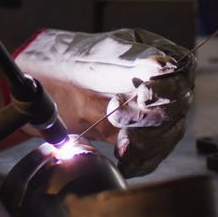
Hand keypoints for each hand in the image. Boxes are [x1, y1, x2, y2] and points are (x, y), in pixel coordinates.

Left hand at [14, 28, 194, 176]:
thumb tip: (165, 63)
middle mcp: (154, 83)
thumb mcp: (95, 55)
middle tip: (118, 117)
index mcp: (151, 53)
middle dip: (150, 119)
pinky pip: (149, 155)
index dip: (168, 88)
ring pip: (166, 135)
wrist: (37, 86)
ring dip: (147, 145)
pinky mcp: (130, 135)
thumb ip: (130, 59)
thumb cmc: (64, 60)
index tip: (145, 95)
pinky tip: (125, 163)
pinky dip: (140, 162)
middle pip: (177, 108)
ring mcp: (144, 111)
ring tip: (124, 147)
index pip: (180, 73)